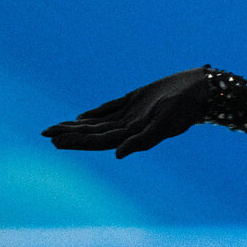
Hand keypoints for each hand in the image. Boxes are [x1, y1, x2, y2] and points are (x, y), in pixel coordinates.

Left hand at [42, 67, 211, 157]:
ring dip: (77, 126)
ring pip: (97, 123)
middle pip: (93, 133)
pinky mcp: (135, 101)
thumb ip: (142, 141)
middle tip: (44, 133)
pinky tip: (81, 117)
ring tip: (56, 128)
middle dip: (70, 134)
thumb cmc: (185, 108)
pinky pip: (109, 110)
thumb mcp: (164, 123)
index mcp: (133, 134)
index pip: (98, 140)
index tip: (55, 140)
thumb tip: (118, 155)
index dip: (77, 140)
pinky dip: (94, 114)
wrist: (201, 92)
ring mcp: (131, 115)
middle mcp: (129, 127)